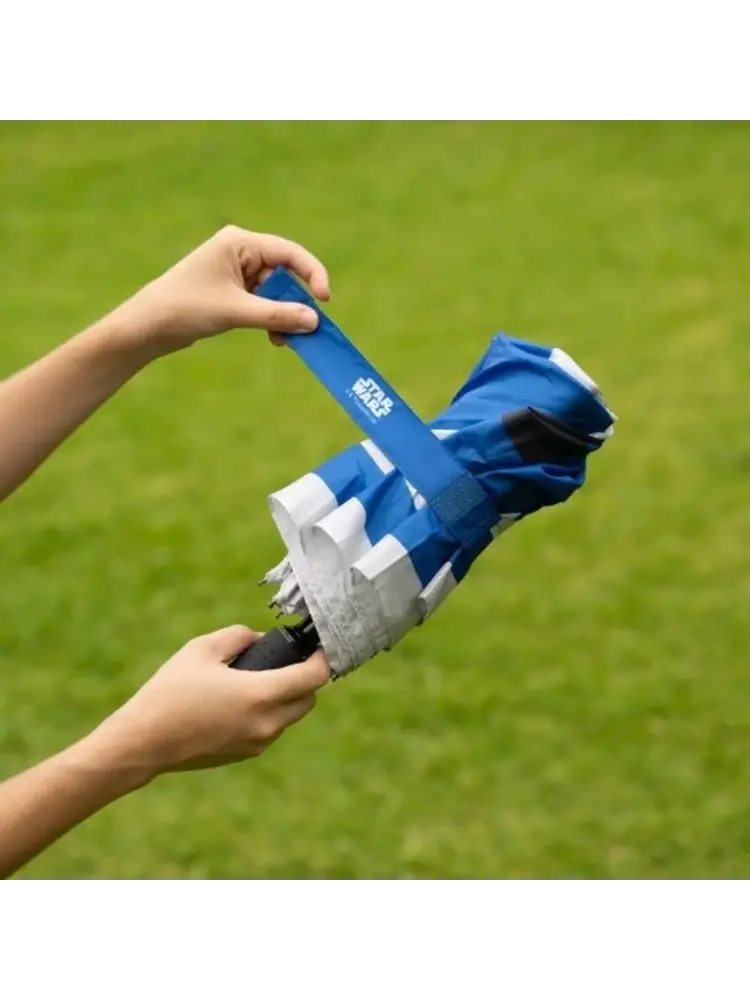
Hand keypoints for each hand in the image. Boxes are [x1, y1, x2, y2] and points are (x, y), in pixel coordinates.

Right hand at [89, 625, 329, 775]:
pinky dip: (267, 714)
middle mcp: (266, 723)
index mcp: (261, 694)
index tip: (318, 647)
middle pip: (308, 700)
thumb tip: (259, 639)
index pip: (314, 678)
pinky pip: (270, 730)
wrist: (144, 742)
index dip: (323, 659)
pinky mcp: (245, 755)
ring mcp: (257, 743)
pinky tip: (239, 702)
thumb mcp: (202, 649)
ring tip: (255, 680)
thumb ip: (239, 636)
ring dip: (285, 698)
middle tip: (286, 661)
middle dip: (304, 679)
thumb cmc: (171, 691)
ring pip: (290, 717)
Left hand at [109, 226, 330, 357]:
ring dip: (282, 316)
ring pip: (274, 293)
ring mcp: (235, 272)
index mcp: (239, 243)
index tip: (324, 300)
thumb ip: (277, 316)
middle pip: (283, 275)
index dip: (311, 274)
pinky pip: (263, 303)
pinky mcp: (232, 292)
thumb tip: (313, 321)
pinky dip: (271, 320)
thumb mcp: (236, 312)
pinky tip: (274, 338)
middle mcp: (239, 252)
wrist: (148, 326)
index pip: (288, 253)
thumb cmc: (186, 308)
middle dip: (295, 303)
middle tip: (307, 329)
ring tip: (285, 340)